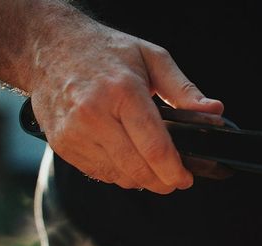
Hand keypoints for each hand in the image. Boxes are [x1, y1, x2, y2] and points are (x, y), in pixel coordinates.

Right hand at [29, 20, 223, 192]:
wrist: (48, 47)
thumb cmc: (102, 51)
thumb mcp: (150, 57)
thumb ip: (184, 88)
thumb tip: (213, 111)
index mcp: (122, 92)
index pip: (156, 149)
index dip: (176, 172)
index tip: (186, 178)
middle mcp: (94, 114)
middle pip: (139, 170)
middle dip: (163, 181)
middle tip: (174, 177)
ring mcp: (75, 132)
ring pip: (121, 177)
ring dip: (141, 178)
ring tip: (149, 162)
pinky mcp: (63, 145)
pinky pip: (100, 174)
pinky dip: (118, 172)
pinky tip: (124, 155)